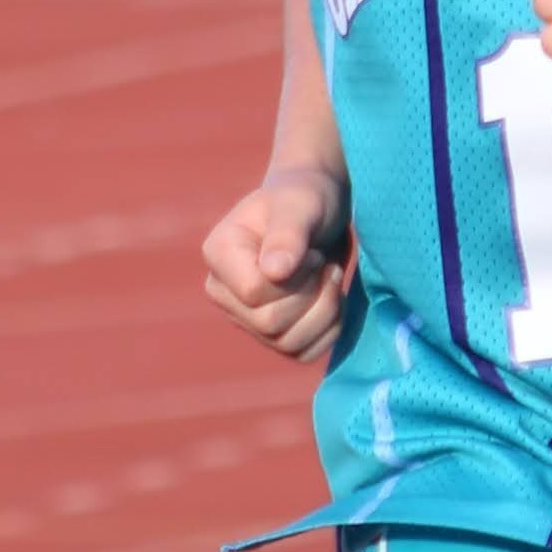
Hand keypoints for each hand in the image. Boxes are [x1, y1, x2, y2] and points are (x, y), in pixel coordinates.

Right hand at [201, 155, 352, 358]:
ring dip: (326, 311)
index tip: (308, 250)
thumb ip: (287, 234)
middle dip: (313, 293)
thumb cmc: (306, 198)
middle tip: (322, 262)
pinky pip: (304, 353)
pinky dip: (330, 329)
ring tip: (329, 275)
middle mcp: (223, 291)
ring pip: (289, 343)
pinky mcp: (273, 334)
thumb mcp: (301, 205)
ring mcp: (246, 317)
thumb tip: (273, 272)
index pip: (254, 292)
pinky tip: (332, 297)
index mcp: (218, 254)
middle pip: (271, 324)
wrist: (319, 212)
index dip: (294, 276)